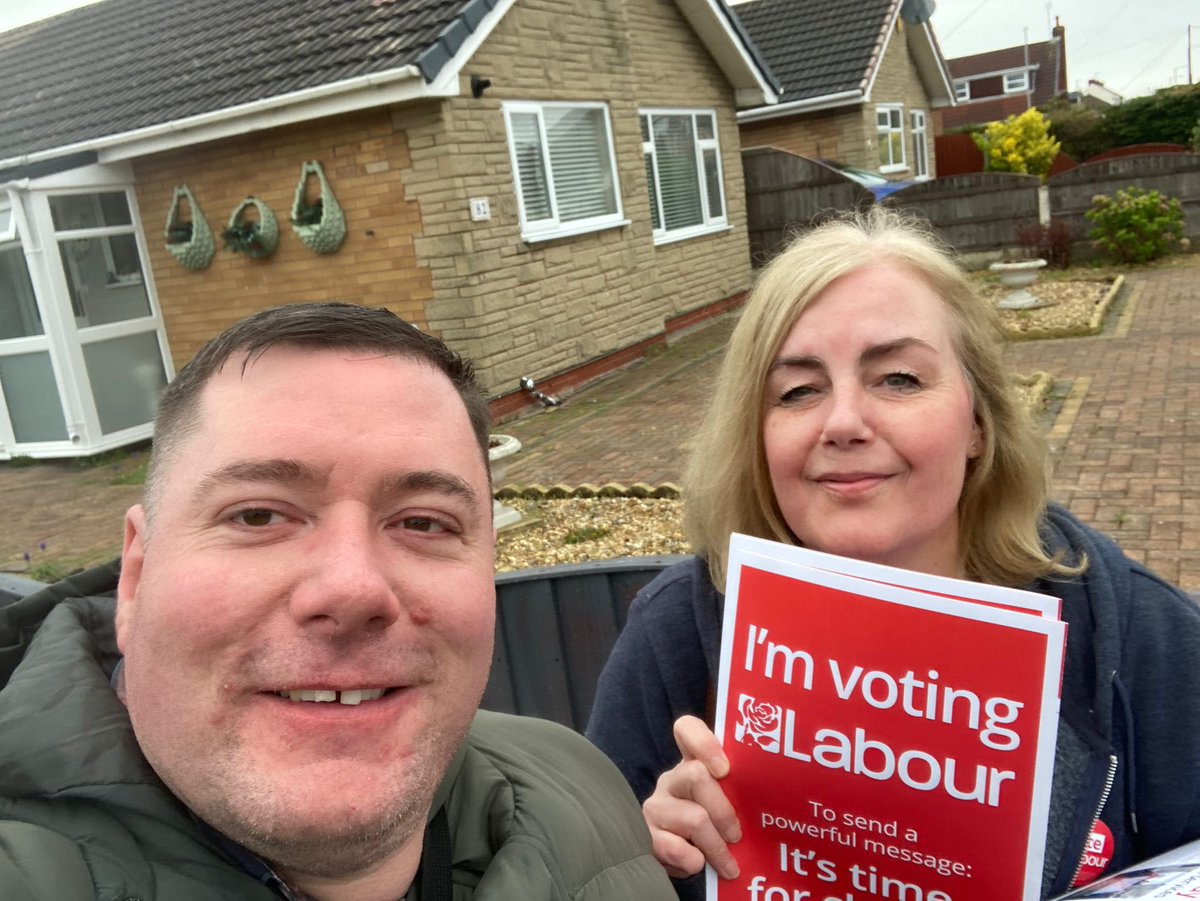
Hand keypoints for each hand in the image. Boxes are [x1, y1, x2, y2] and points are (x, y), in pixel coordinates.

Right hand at [642, 715, 741, 879]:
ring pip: (693, 818)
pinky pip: (676, 848)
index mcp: (691, 764)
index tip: (725, 769)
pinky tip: (698, 865)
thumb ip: (737, 796)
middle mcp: (670, 780)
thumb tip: (775, 806)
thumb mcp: (724, 805)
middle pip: (695, 775)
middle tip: (737, 835)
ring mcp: (656, 807)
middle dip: (723, 811)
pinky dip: (695, 862)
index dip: (704, 742)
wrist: (678, 862)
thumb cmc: (712, 830)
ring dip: (717, 847)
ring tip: (728, 865)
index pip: (687, 729)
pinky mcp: (648, 837)